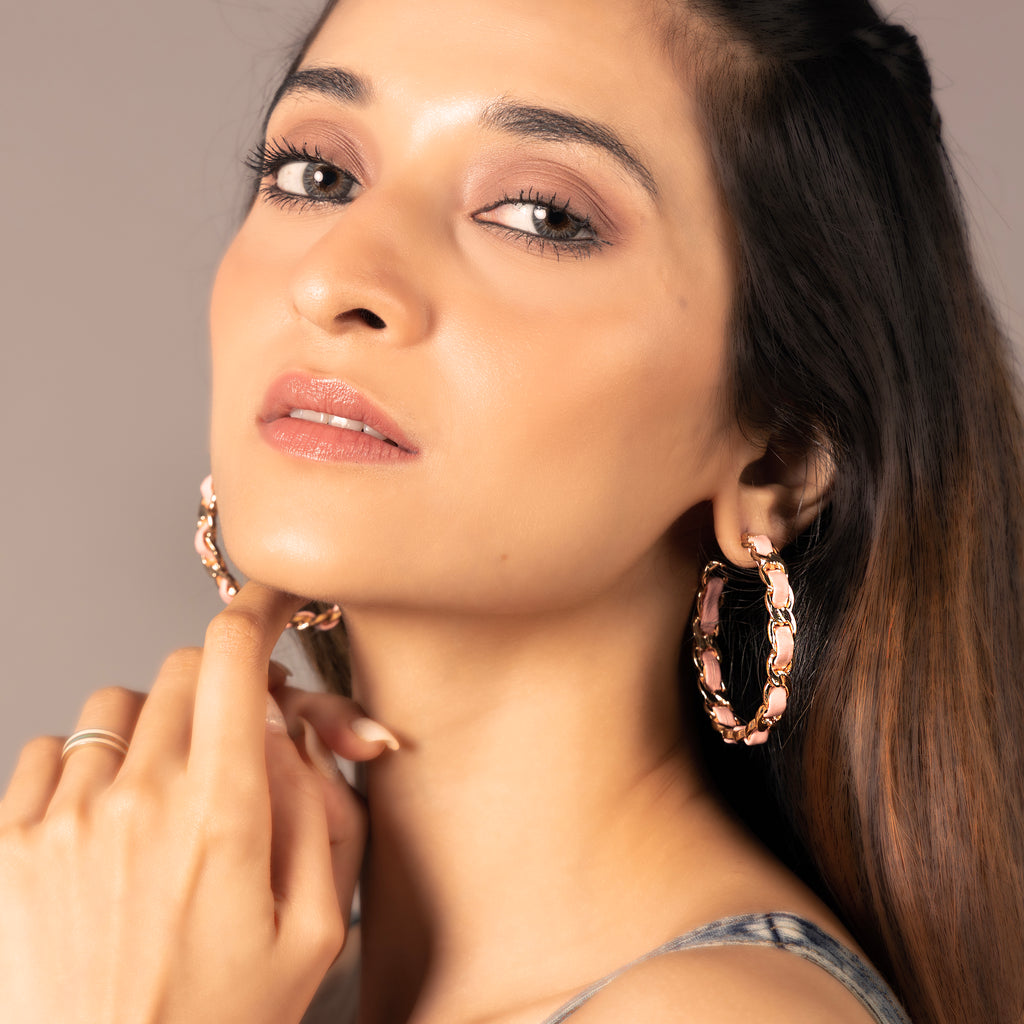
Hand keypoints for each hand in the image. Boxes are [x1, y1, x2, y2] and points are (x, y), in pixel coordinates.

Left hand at [0, 584, 387, 1023]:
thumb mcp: (315, 931)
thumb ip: (316, 812)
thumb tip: (289, 733)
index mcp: (222, 811)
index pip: (233, 655)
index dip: (261, 608)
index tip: (275, 601)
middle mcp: (137, 796)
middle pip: (183, 668)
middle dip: (222, 685)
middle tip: (236, 735)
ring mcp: (63, 819)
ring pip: (118, 704)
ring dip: (155, 729)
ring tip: (167, 797)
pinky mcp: (6, 849)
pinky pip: (48, 750)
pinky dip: (86, 762)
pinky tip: (105, 819)